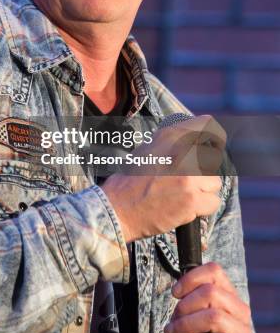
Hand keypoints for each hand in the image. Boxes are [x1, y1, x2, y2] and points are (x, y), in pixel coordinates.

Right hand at [101, 115, 224, 241]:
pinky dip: (204, 206)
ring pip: (215, 181)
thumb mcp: (149, 148)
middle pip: (213, 158)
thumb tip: (196, 140)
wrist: (118, 206)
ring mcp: (189, 177)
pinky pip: (213, 201)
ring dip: (204, 189)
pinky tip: (188, 206)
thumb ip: (173, 142)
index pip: (207, 125)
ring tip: (184, 193)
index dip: (214, 136)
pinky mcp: (192, 200)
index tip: (214, 144)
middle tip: (188, 179)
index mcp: (171, 136)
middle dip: (203, 170)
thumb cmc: (131, 179)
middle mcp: (183, 152)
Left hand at [164, 262, 251, 332]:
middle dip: (185, 304)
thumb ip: (193, 298)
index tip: (175, 293)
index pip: (214, 271)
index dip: (191, 278)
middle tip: (174, 318)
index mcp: (229, 294)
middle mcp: (240, 310)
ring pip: (214, 316)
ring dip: (186, 324)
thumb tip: (179, 291)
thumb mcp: (195, 311)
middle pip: (211, 292)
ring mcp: (242, 331)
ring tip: (173, 331)